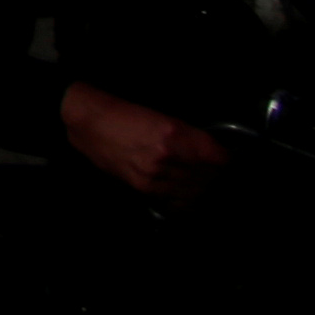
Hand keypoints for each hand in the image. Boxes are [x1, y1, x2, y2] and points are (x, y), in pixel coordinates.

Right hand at [59, 80, 228, 206]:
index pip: (217, 156)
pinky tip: (187, 193)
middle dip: (216, 173)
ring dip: (204, 186)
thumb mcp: (161, 116)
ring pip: (195, 190)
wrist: (87, 123)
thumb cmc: (123, 113)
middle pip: (208, 175)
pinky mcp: (144, 188)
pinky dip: (187, 199)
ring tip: (203, 180)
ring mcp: (154, 176)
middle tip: (217, 169)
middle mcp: (166, 158)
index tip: (227, 158)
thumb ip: (187, 136)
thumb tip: (211, 153)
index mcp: (173, 134)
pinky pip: (177, 202)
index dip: (226, 158)